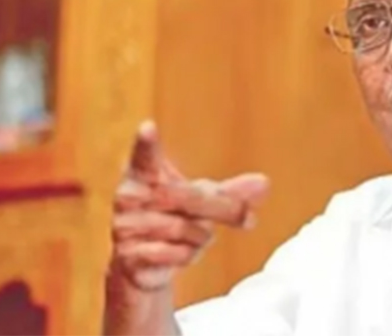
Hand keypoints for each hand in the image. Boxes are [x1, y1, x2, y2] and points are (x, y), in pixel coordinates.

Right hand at [109, 121, 268, 290]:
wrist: (142, 263)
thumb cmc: (175, 217)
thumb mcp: (205, 201)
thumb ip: (232, 193)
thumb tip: (265, 183)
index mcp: (143, 174)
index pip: (145, 156)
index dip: (146, 143)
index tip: (148, 127)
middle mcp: (129, 196)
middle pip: (187, 197)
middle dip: (222, 209)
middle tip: (249, 219)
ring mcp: (125, 227)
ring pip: (184, 230)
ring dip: (201, 238)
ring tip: (194, 237)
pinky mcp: (129, 256)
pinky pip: (176, 254)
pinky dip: (189, 256)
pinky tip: (180, 254)